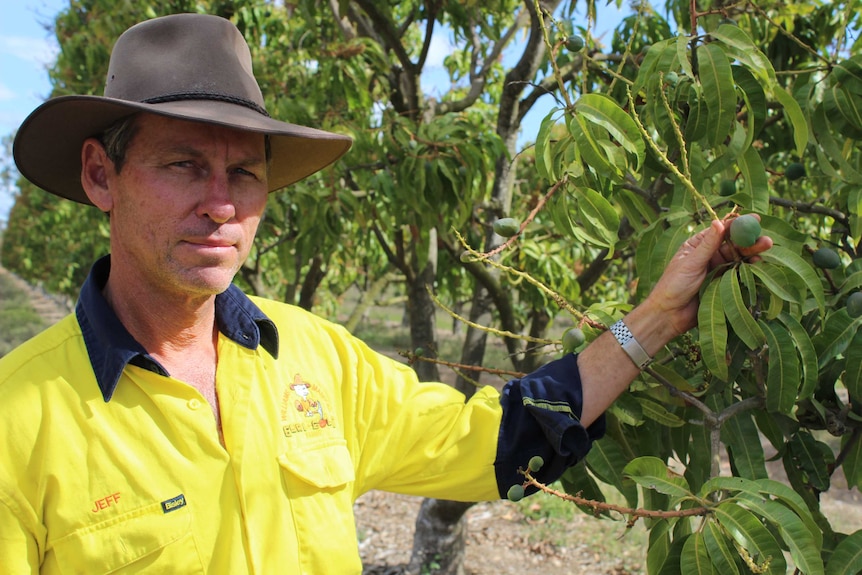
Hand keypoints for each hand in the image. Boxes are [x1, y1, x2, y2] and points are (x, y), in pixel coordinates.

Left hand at [645, 217, 772, 336]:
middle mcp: (709, 255)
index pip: (720, 231)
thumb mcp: (691, 262)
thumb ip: (707, 245)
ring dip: (752, 254)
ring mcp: (717, 269)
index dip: (737, 225)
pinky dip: (748, 270)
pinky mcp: (722, 284)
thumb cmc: (674, 285)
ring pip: (738, 259)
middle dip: (749, 241)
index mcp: (697, 245)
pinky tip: (758, 265)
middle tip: (766, 240)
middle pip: (733, 245)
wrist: (670, 314)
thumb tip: (719, 222)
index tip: (755, 220)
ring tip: (766, 249)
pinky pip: (738, 274)